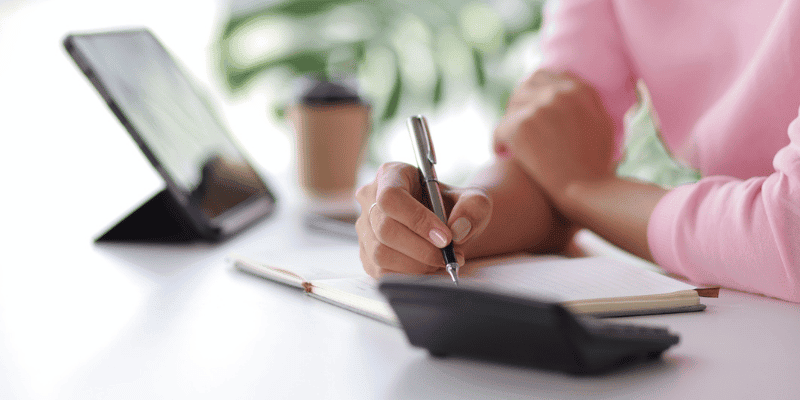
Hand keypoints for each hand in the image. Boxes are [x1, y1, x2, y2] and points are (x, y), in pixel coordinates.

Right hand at [355, 162, 491, 277]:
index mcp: (391, 174)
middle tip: (448, 254)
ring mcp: (364, 227)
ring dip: (416, 265)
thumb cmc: (454, 207)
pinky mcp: (366, 253)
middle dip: (421, 249)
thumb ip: (473, 208)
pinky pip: (381, 271)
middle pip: (384, 229)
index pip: (391, 197)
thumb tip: (458, 229)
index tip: (445, 237)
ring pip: (380, 253)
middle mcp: (370, 198)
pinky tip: (428, 268)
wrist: (446, 225)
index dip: (417, 220)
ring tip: (441, 261)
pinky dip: (409, 275)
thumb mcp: (473, 200)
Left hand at [493, 70, 616, 205]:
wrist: (587, 189)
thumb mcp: (602, 125)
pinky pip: (499, 129)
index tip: (529, 106)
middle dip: (519, 103)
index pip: (547, 76)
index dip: (535, 91)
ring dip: (509, 124)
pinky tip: (501, 153)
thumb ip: (587, 103)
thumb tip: (571, 90)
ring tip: (509, 142)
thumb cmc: (596, 166)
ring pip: (511, 107)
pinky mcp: (521, 127)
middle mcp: (559, 94)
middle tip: (516, 124)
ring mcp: (539, 108)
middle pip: (525, 86)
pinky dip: (498, 143)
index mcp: (580, 91)